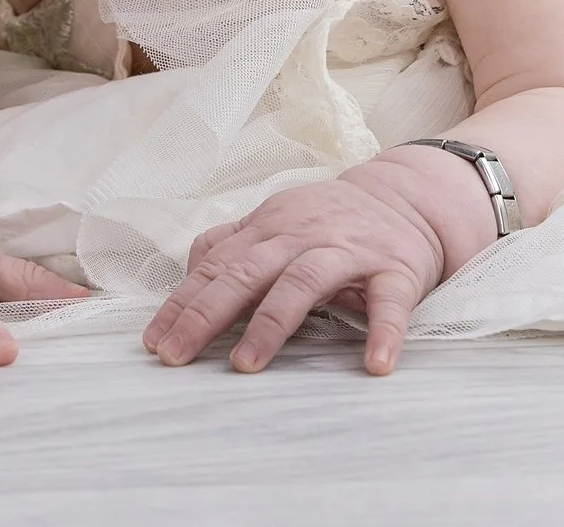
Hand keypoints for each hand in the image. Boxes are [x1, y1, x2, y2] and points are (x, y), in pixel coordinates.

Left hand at [140, 167, 447, 375]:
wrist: (408, 199)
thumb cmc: (332, 219)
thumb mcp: (277, 219)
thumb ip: (232, 242)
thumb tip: (188, 271)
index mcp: (269, 228)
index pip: (216, 266)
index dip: (182, 303)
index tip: (154, 342)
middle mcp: (302, 236)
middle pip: (246, 272)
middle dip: (207, 314)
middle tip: (176, 356)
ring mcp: (348, 252)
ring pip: (303, 282)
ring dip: (272, 323)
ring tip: (246, 364)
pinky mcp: (395, 271)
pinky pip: (389, 303)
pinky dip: (383, 333)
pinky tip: (374, 364)